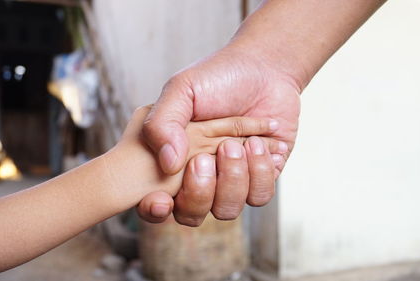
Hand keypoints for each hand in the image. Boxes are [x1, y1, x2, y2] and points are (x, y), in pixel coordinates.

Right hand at [140, 45, 300, 225]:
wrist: (264, 69)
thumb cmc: (217, 78)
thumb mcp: (181, 90)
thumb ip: (163, 122)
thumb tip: (167, 164)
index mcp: (172, 161)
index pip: (155, 201)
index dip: (155, 209)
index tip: (161, 198)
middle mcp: (199, 177)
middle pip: (191, 214)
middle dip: (199, 191)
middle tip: (205, 157)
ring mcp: (231, 180)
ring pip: (226, 209)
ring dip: (232, 178)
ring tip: (238, 143)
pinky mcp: (261, 177)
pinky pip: (258, 196)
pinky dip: (260, 171)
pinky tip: (258, 144)